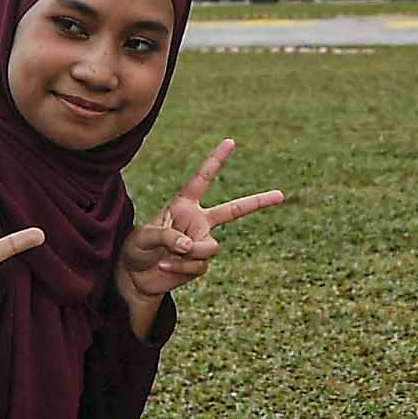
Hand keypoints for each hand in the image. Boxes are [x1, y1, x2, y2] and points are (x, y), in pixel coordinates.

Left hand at [114, 141, 288, 307]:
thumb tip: (192, 246)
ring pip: (209, 247)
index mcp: (184, 204)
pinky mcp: (200, 263)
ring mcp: (201, 242)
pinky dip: (181, 268)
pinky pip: (199, 265)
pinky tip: (166, 267)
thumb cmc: (137, 248)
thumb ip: (168, 237)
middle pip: (233, 210)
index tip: (231, 141)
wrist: (136, 277)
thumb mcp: (144, 237)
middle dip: (258, 202)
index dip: (216, 160)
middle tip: (281, 195)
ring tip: (164, 258)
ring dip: (186, 255)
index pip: (202, 179)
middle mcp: (197, 221)